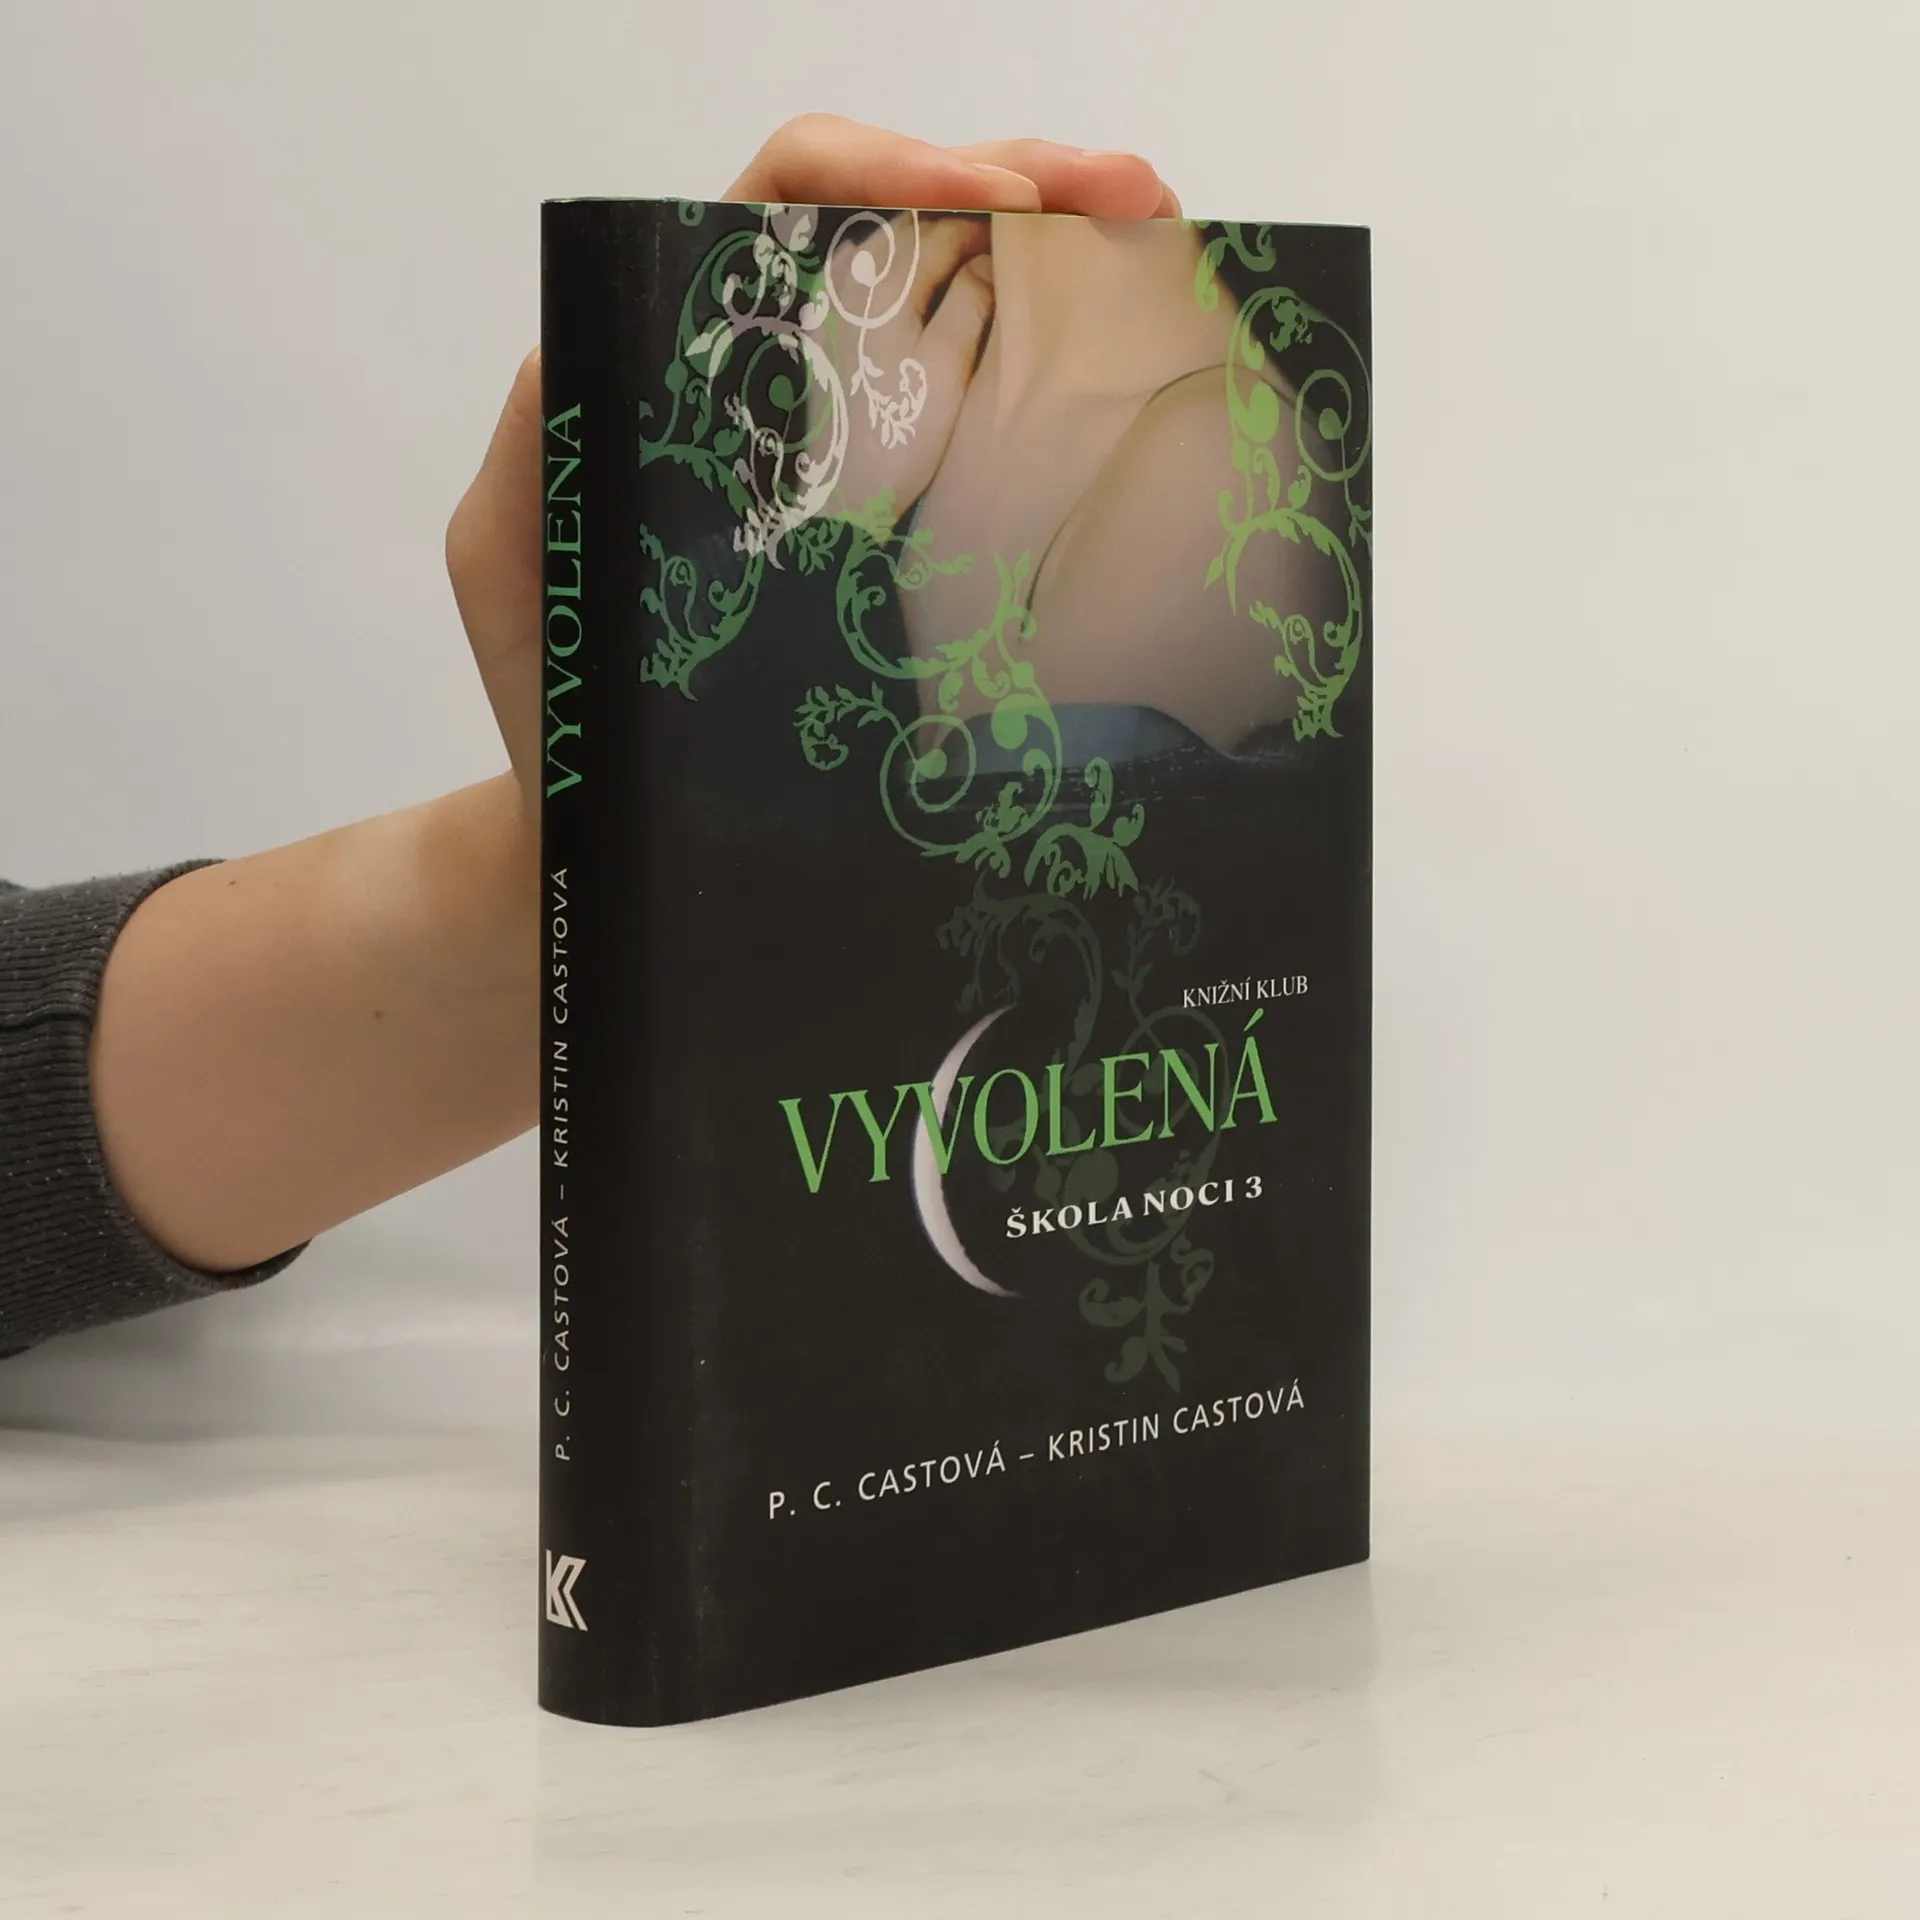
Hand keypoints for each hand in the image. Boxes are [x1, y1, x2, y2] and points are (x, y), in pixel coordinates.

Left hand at [443, 120, 1177, 811]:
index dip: (885, 171)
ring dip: (1063, 247)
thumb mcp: (512, 556)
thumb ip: (537, 438)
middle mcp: (778, 382)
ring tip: (1159, 228)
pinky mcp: (901, 528)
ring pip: (960, 300)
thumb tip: (592, 331)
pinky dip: (1061, 360)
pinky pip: (984, 418)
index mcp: (688, 360)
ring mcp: (850, 452)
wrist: (608, 822)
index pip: (784, 208)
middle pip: (900, 227)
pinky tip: (1136, 332)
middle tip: (1130, 191)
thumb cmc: (555, 693)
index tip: (983, 198)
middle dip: (1019, 180)